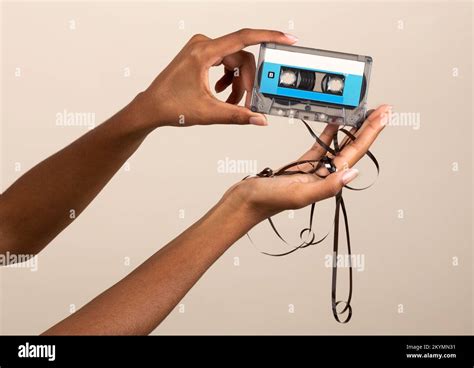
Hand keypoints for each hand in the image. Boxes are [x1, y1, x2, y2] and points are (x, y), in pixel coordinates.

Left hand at [135, 28, 297, 127]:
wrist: (151, 107)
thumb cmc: (170, 105)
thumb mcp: (209, 112)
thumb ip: (237, 115)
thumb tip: (259, 118)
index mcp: (203, 52)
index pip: (244, 38)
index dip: (269, 36)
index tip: (286, 39)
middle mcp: (203, 45)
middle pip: (240, 57)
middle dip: (247, 81)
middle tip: (248, 102)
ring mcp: (201, 49)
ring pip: (233, 62)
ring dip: (237, 83)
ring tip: (231, 102)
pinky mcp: (200, 56)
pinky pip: (225, 64)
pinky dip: (229, 79)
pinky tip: (223, 93)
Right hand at [226, 104, 390, 222]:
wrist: (244, 203)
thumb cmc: (266, 202)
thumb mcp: (298, 194)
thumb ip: (326, 186)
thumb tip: (352, 173)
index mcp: (327, 182)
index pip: (355, 153)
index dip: (371, 133)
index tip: (383, 115)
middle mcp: (325, 176)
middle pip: (352, 147)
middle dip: (368, 128)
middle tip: (382, 109)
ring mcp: (313, 171)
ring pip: (338, 146)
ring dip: (352, 129)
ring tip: (363, 113)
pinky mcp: (301, 166)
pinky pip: (320, 147)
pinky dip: (328, 133)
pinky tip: (334, 122)